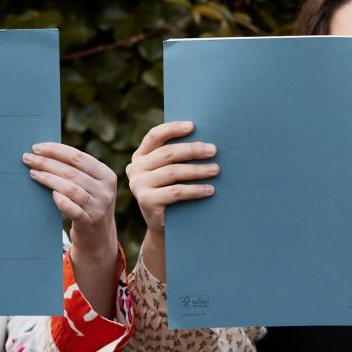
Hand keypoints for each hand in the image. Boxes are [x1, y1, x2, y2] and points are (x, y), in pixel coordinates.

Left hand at [22, 142, 119, 315]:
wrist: (98, 238)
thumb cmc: (87, 204)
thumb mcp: (91, 185)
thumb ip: (76, 170)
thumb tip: (44, 152)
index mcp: (106, 175)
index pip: (78, 157)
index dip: (56, 150)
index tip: (37, 147)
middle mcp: (105, 190)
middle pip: (71, 171)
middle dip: (46, 162)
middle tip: (27, 159)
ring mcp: (99, 207)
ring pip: (70, 188)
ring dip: (48, 178)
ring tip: (32, 173)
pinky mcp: (89, 222)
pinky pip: (72, 209)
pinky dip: (61, 200)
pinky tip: (50, 194)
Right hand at [125, 121, 217, 279]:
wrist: (163, 226)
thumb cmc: (171, 192)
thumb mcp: (169, 172)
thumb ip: (176, 156)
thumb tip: (205, 138)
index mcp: (140, 156)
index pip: (154, 136)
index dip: (173, 129)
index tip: (193, 126)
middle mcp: (135, 168)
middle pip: (168, 153)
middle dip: (193, 150)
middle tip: (214, 150)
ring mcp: (139, 185)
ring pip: (173, 172)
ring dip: (198, 170)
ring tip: (216, 170)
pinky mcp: (147, 201)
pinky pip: (176, 191)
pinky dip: (195, 190)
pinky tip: (210, 190)